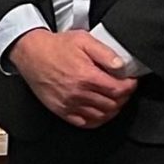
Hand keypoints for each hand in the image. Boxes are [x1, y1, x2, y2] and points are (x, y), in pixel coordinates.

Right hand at [9, 28, 137, 128]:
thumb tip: (121, 66)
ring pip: (101, 116)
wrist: (31, 54)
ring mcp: (69, 104)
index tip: (132, 81)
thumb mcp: (84, 40)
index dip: (130, 86)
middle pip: (112, 104)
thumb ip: (105, 53)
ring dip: (113, 109)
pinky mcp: (62, 111)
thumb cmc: (57, 46)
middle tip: (125, 89)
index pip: (118, 90)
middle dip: (124, 97)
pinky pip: (85, 123)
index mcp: (86, 76)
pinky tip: (101, 111)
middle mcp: (78, 93)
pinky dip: (97, 119)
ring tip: (115, 99)